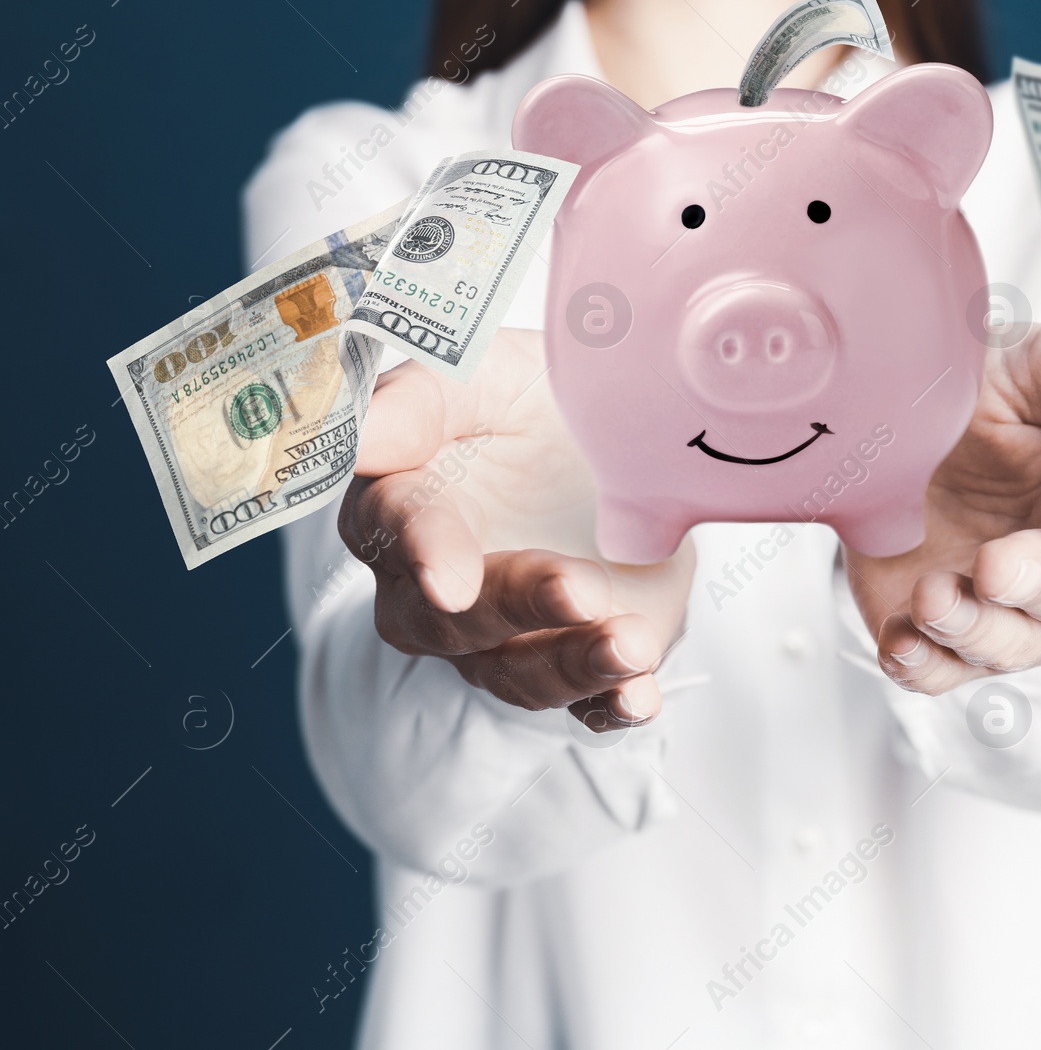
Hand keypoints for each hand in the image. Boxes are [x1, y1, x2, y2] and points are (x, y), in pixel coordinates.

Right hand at [339, 329, 694, 730]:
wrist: (625, 441)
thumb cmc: (532, 402)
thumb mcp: (486, 373)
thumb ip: (421, 401)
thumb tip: (361, 435)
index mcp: (402, 504)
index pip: (394, 531)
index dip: (424, 549)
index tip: (449, 576)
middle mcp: (438, 587)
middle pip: (454, 621)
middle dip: (518, 607)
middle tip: (579, 588)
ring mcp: (509, 635)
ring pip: (519, 674)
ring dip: (574, 665)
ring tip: (631, 644)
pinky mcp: (575, 659)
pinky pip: (583, 704)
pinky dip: (612, 704)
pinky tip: (641, 696)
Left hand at [846, 325, 1040, 694]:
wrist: (885, 410)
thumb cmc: (989, 383)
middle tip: (992, 566)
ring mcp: (1009, 607)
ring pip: (1016, 647)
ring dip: (976, 630)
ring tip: (930, 595)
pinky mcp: (942, 633)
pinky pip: (943, 672)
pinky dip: (924, 666)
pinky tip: (901, 641)